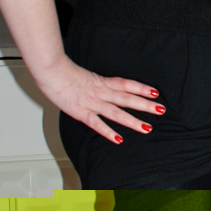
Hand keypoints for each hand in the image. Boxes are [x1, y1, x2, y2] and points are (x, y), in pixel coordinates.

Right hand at [36, 55, 164, 144]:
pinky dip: (108, 132)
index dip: (141, 88)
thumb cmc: (63, 72)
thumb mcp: (85, 76)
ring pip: (116, 112)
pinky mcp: (80, 112)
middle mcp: (100, 92)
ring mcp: (91, 103)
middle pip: (127, 98)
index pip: (126, 84)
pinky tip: (119, 139)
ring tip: (146, 127)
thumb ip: (96, 84)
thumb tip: (104, 90)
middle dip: (145, 105)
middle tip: (161, 110)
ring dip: (132, 121)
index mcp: (102, 82)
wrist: (50, 71)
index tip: (155, 92)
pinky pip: (97, 124)